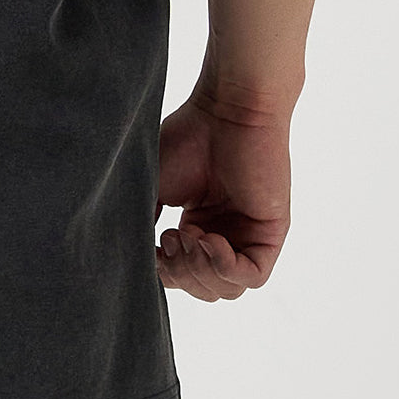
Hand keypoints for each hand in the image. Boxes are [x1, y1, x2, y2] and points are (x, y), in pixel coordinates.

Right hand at [155, 89, 290, 299]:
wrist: (226, 109)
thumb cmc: (189, 137)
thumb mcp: (154, 186)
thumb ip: (143, 222)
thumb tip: (129, 257)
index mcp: (198, 226)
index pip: (183, 275)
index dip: (165, 271)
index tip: (152, 242)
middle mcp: (225, 235)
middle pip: (205, 288)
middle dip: (181, 274)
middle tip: (169, 238)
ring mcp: (249, 236)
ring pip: (227, 288)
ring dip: (201, 272)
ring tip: (187, 238)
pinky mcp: (270, 233)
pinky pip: (252, 276)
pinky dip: (225, 268)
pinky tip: (208, 240)